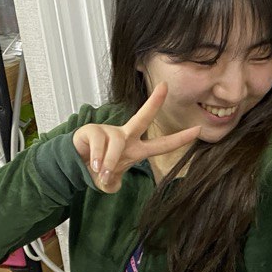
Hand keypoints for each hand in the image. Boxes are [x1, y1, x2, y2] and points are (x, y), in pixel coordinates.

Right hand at [72, 83, 200, 193]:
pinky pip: (101, 144)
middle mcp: (125, 137)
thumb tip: (112, 185)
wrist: (72, 166)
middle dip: (154, 102)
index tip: (198, 131)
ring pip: (117, 144)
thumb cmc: (95, 170)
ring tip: (102, 173)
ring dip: (110, 162)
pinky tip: (93, 166)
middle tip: (165, 87)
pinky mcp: (93, 130)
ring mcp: (109, 132)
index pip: (162, 144)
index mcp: (135, 149)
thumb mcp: (109, 181)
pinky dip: (98, 159)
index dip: (180, 139)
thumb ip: (113, 184)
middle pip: (143, 117)